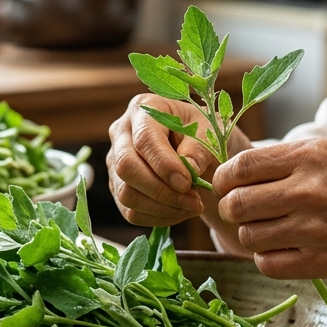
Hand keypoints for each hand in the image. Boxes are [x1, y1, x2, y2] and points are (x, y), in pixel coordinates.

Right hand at [106, 94, 217, 226]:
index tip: (188, 183)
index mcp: (144, 109)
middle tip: (194, 202)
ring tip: (193, 207)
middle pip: (126, 167)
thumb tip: (188, 169)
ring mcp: (115, 161)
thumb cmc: (205, 133)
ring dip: (162, 208)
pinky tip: (180, 212)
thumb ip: (200, 148)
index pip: (144, 140)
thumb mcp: (211, 132)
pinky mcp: (118, 186)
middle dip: (161, 191)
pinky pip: (130, 211)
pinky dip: (158, 218)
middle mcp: (121, 132)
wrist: (198, 147)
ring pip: (126, 194)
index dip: (164, 165)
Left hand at [212, 138, 326, 278]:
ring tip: (270, 230)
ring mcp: (314, 229)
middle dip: (231, 209)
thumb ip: (288, 159)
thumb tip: (237, 171)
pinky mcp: (321, 263)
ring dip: (251, 235)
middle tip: (243, 212)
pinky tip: (283, 250)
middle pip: (236, 205)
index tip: (227, 185)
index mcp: (310, 156)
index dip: (223, 178)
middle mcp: (308, 191)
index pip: (240, 167)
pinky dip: (267, 258)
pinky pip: (267, 264)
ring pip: (248, 237)